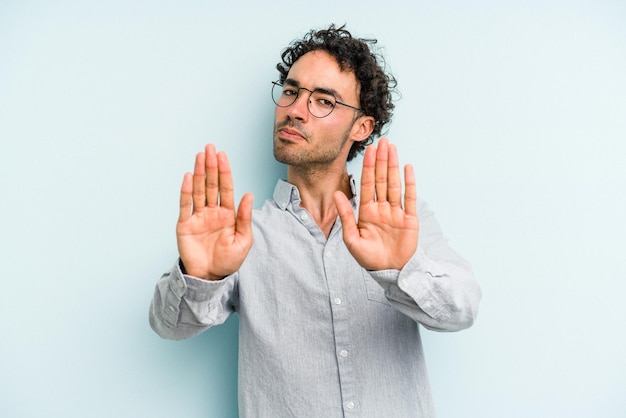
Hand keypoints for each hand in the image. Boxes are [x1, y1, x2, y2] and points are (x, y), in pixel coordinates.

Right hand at [176, 144, 253, 279]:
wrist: (210, 277)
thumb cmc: (229, 260)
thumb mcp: (243, 240)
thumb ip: (245, 218)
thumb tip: (249, 194)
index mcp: (228, 214)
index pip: (226, 188)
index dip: (224, 171)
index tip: (222, 155)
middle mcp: (212, 211)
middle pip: (212, 184)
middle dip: (211, 166)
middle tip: (210, 148)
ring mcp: (198, 216)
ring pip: (199, 190)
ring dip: (199, 173)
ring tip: (200, 156)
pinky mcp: (185, 224)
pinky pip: (185, 205)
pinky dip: (186, 191)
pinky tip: (188, 176)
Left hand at [334, 138, 417, 270]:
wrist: (389, 272)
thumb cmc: (369, 258)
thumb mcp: (352, 238)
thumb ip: (345, 215)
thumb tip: (336, 194)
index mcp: (367, 211)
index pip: (367, 184)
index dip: (368, 167)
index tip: (369, 150)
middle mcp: (382, 208)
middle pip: (381, 179)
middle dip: (381, 160)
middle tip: (382, 141)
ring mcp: (396, 212)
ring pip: (394, 184)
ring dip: (393, 166)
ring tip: (393, 149)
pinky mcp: (410, 219)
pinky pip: (410, 197)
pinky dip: (409, 183)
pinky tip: (408, 168)